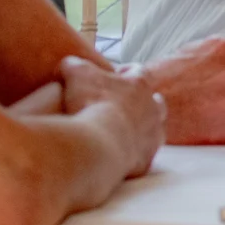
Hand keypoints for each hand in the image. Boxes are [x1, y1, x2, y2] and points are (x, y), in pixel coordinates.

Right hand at [60, 56, 165, 177]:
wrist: (99, 144)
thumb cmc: (90, 104)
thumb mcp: (76, 75)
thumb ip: (74, 65)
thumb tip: (69, 64)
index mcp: (139, 84)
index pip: (139, 71)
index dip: (127, 71)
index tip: (118, 74)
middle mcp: (153, 108)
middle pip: (156, 101)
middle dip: (144, 102)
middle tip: (126, 107)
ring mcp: (153, 135)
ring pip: (156, 129)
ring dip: (144, 129)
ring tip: (126, 133)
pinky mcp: (146, 159)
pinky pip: (144, 156)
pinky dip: (134, 156)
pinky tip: (120, 158)